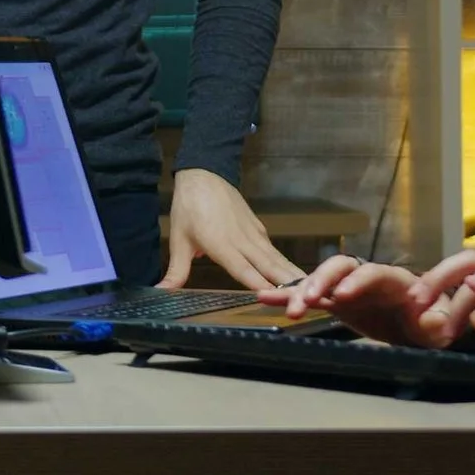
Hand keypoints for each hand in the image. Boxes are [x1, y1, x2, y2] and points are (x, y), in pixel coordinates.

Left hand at [163, 169, 305, 289]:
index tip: (278, 300)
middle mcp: (242, 240)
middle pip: (269, 266)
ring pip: (276, 258)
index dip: (261, 286)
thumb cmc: (189, 207)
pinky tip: (298, 276)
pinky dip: (286, 264)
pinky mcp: (258, 228)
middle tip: (308, 301)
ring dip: (293, 275)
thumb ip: (176, 270)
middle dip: (288, 284)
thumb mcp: (179, 240)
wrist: (203, 173)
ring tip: (312, 291)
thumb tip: (161, 291)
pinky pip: (274, 250)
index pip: (245, 270)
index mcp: (222, 244)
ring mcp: (253, 233)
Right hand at [258, 253, 438, 343]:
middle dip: (323, 280)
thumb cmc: (434, 322)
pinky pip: (312, 297)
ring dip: (303, 290)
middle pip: (342, 267)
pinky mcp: (338, 302)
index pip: (374, 272)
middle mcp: (369, 278)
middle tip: (308, 300)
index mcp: (396, 280)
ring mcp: (350, 288)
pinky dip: (290, 296)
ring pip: (322, 280)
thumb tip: (431, 320)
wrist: (423, 326)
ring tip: (287, 307)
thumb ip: (437, 323)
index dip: (358, 280)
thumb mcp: (442, 325)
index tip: (342, 295)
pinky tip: (266, 298)